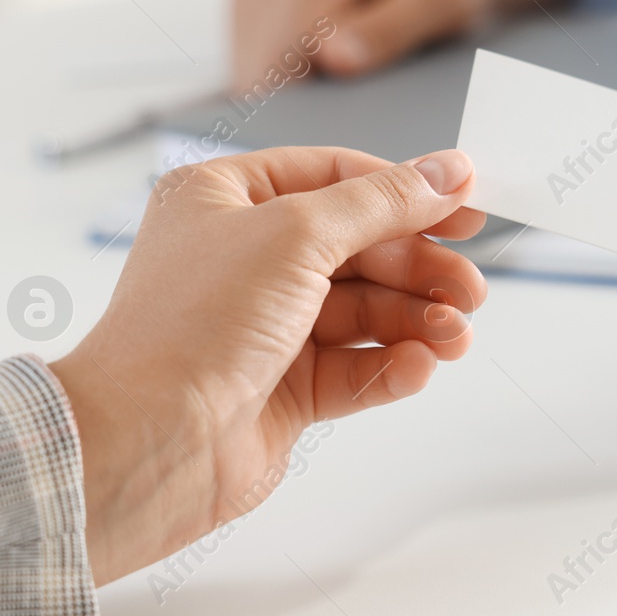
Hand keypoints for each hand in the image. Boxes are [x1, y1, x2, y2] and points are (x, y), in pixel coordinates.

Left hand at [49, 146, 487, 583]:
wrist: (147, 444)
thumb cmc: (191, 327)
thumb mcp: (298, 234)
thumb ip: (383, 202)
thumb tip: (449, 171)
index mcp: (225, 199)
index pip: (334, 177)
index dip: (405, 191)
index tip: (467, 207)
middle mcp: (243, 257)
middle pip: (360, 248)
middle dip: (419, 268)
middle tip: (469, 288)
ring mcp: (264, 325)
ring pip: (365, 312)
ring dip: (417, 321)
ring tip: (455, 336)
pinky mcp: (282, 389)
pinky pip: (355, 368)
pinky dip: (392, 367)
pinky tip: (416, 367)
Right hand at [230, 0, 588, 89]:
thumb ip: (389, 28)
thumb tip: (331, 59)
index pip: (283, 59)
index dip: (309, 107)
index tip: (348, 133)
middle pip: (261, 69)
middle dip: (302, 103)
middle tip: (361, 114)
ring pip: (252, 70)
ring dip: (293, 91)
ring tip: (353, 85)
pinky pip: (256, 58)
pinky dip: (289, 75)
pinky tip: (334, 71)